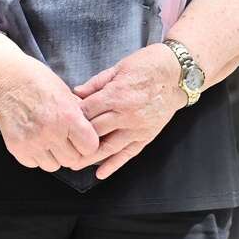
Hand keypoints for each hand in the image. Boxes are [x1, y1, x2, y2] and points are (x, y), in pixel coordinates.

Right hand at [0, 55, 100, 171]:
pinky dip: (36, 156)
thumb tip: (90, 129)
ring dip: (53, 156)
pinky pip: (34, 164)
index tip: (83, 139)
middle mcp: (51, 132)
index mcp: (68, 116)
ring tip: (48, 139)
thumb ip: (78, 113)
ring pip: (53, 166)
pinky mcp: (17, 148)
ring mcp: (33, 142)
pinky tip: (34, 140)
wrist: (4, 80)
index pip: (90, 147)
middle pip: (72, 160)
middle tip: (65, 139)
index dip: (87, 143)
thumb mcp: (65, 92)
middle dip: (71, 151)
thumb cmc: (35, 81)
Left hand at [74, 44, 183, 179]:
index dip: (72, 117)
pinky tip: (101, 173)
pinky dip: (114, 165)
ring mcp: (137, 127)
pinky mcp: (147, 135)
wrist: (178, 74)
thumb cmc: (147, 66)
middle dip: (75, 139)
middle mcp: (125, 114)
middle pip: (94, 131)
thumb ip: (96, 83)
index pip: (86, 111)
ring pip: (108, 147)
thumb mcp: (119, 67)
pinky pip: (128, 154)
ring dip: (90, 157)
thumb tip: (75, 93)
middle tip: (61, 146)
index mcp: (116, 94)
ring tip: (74, 164)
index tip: (62, 121)